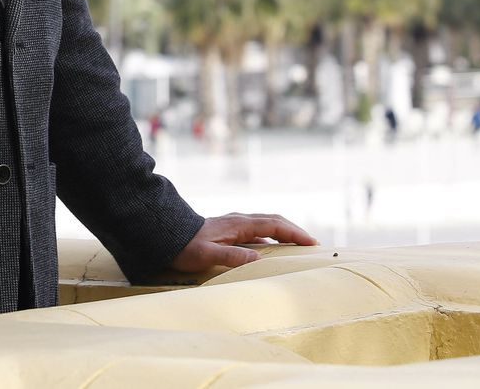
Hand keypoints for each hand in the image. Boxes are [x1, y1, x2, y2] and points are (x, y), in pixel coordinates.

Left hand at [169, 212, 317, 271]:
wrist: (167, 235)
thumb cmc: (186, 247)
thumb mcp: (208, 255)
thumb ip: (232, 256)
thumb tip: (258, 259)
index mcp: (239, 224)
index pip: (274, 225)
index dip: (294, 233)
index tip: (311, 242)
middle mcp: (240, 219)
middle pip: (274, 220)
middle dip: (294, 230)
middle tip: (311, 242)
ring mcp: (235, 223)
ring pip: (267, 222)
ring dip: (284, 230)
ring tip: (298, 243)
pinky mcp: (230, 228)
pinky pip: (258, 228)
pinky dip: (272, 233)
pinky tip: (273, 245)